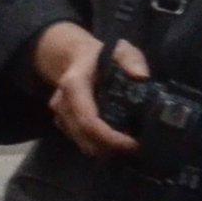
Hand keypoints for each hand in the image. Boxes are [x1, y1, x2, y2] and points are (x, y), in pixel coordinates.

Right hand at [33, 24, 146, 160]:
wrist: (73, 58)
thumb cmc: (100, 56)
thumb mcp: (120, 50)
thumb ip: (131, 59)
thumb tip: (141, 76)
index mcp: (73, 86)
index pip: (88, 121)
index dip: (110, 138)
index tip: (133, 144)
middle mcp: (62, 105)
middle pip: (85, 139)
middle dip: (112, 149)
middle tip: (139, 148)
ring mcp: (60, 116)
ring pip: (83, 144)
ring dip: (107, 151)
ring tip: (131, 146)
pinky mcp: (64, 124)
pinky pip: (82, 142)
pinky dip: (100, 147)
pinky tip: (118, 142)